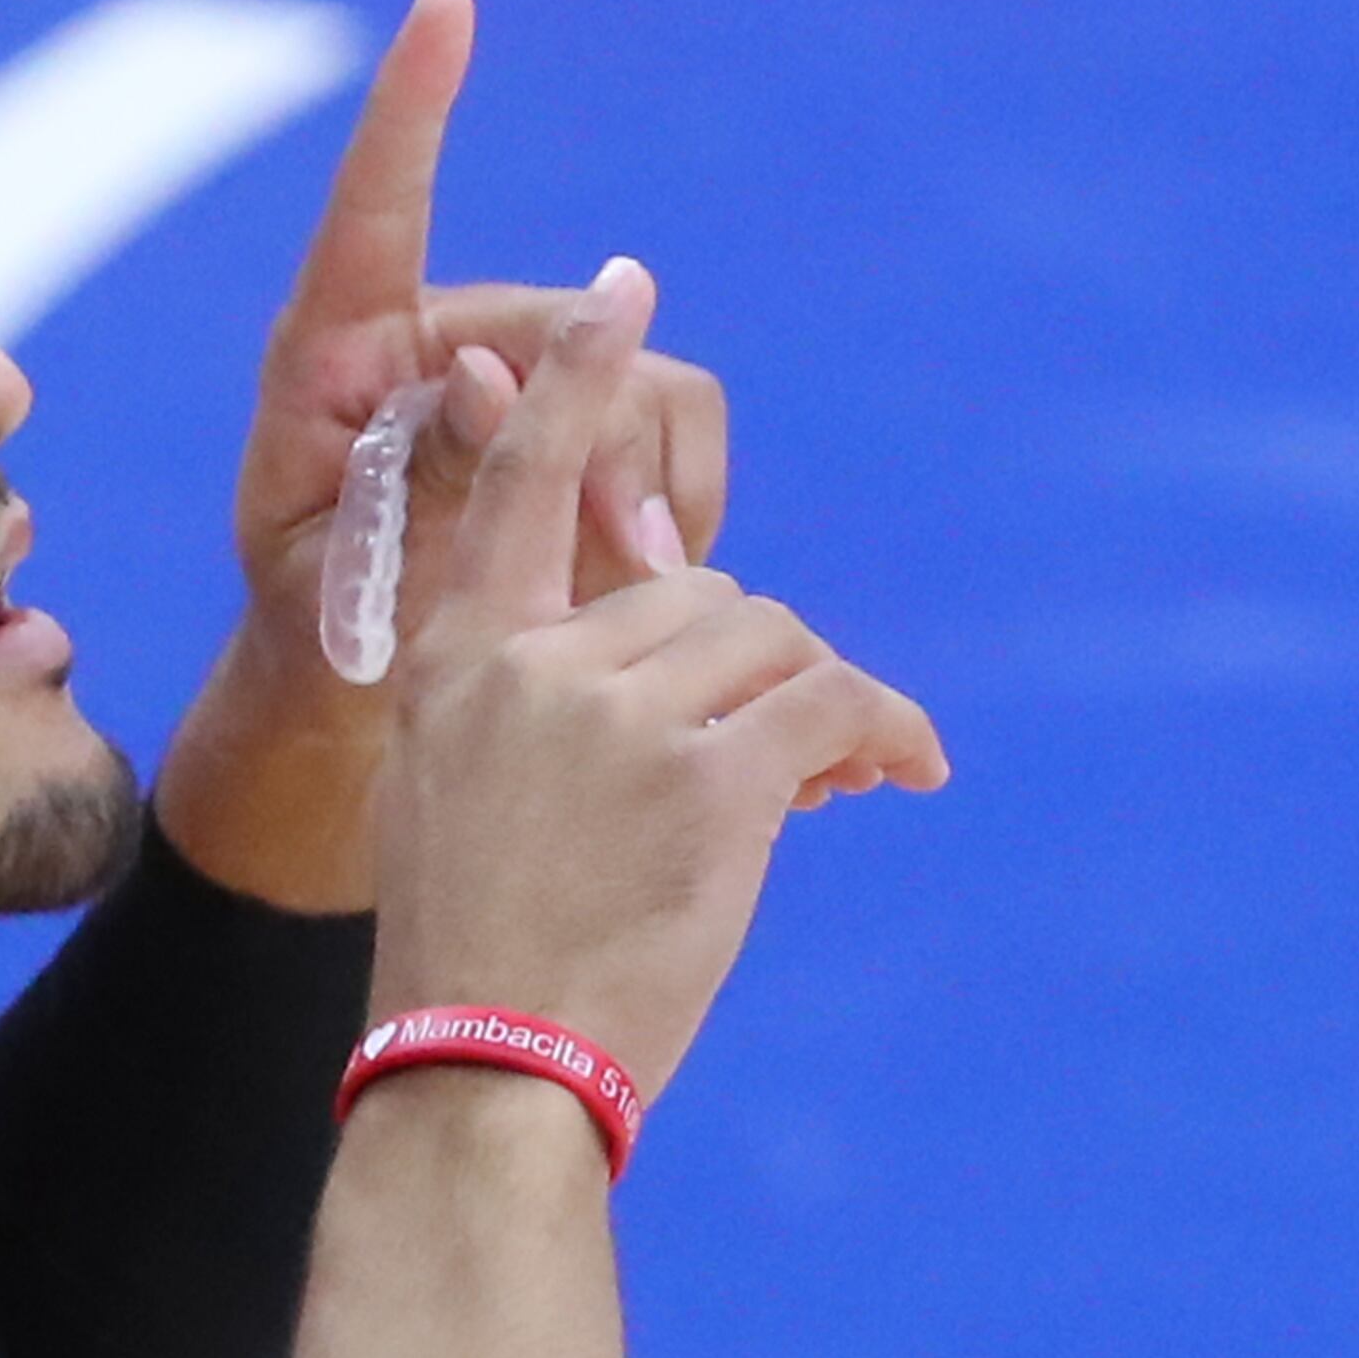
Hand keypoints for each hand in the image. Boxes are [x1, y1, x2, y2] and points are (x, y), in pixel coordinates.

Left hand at [155, 0, 731, 911]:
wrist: (367, 685)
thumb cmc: (318, 626)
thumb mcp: (335, 578)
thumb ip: (408, 484)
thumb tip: (495, 383)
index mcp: (338, 355)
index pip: (374, 210)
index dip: (412, 106)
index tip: (446, 4)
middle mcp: (438, 336)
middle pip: (562, 329)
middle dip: (601, 438)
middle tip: (622, 555)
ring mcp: (525, 370)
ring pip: (640, 378)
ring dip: (644, 484)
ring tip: (621, 586)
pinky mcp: (594, 417)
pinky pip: (680, 425)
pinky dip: (679, 502)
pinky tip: (643, 575)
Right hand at [370, 255, 943, 1100]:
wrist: (482, 1072)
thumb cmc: (481, 958)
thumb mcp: (468, 795)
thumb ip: (555, 691)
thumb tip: (695, 604)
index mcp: (457, 660)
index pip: (520, 482)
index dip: (578, 380)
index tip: (625, 285)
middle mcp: (530, 666)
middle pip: (703, 595)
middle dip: (757, 671)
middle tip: (802, 761)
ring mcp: (616, 718)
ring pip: (772, 644)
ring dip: (818, 710)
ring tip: (833, 791)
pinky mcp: (707, 779)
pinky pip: (830, 708)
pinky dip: (882, 735)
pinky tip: (901, 777)